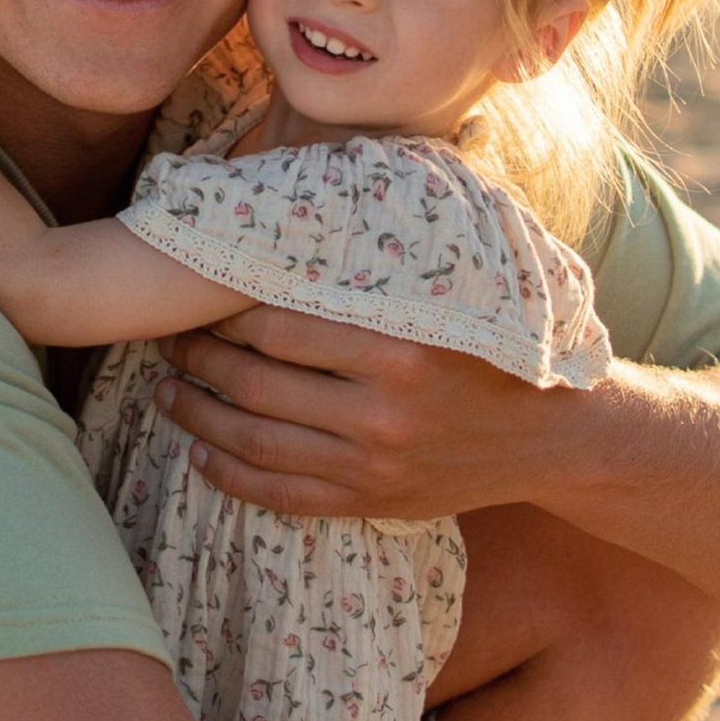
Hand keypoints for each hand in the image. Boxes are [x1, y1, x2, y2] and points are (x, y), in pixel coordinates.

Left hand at [159, 304, 602, 520]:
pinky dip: (230, 475)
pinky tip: (201, 452)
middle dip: (199, 360)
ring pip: (257, 441)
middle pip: (256, 383)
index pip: (279, 328)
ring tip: (167, 393)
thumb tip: (298, 218)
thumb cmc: (491, 349)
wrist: (552, 436)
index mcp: (400, 347)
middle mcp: (383, 411)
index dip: (223, 314)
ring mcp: (374, 464)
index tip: (197, 297)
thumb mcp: (450, 297)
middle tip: (168, 340)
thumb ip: (381, 271)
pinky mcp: (371, 502)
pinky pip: (280, 494)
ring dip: (199, 417)